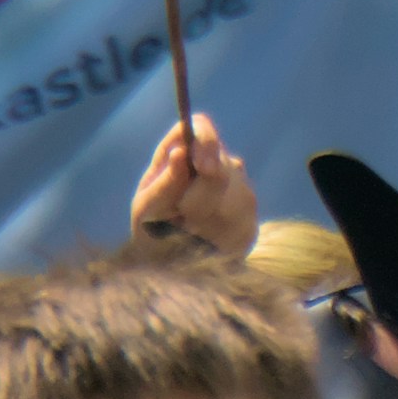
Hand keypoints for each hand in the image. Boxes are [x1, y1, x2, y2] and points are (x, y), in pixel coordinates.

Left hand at [130, 108, 258, 259]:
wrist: (168, 271)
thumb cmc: (151, 232)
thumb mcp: (147, 209)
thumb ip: (164, 183)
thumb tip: (181, 152)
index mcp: (183, 154)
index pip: (201, 127)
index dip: (206, 141)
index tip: (202, 167)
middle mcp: (214, 165)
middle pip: (221, 168)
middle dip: (200, 199)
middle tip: (182, 219)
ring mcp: (238, 191)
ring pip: (236, 198)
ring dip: (208, 223)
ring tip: (191, 234)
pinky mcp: (250, 221)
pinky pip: (244, 224)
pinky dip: (221, 239)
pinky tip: (207, 244)